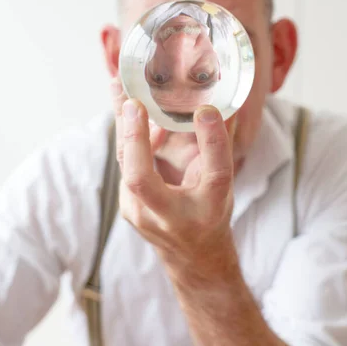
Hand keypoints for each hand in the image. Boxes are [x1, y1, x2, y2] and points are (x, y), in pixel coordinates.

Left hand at [112, 78, 235, 278]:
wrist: (193, 257)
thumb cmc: (210, 217)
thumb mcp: (223, 186)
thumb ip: (220, 146)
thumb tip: (226, 104)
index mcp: (206, 210)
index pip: (214, 175)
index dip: (211, 142)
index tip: (206, 111)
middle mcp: (169, 217)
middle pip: (141, 176)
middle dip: (134, 136)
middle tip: (133, 98)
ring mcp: (139, 214)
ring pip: (125, 165)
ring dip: (124, 126)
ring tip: (119, 88)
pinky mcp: (127, 205)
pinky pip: (125, 164)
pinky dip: (130, 137)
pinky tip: (135, 112)